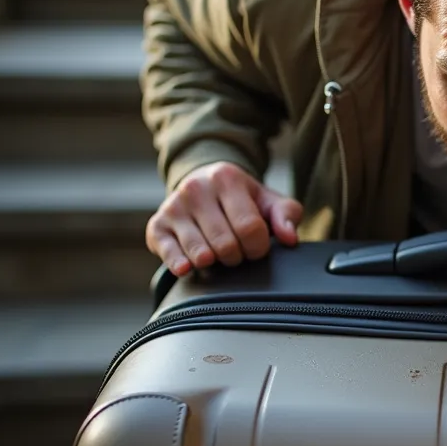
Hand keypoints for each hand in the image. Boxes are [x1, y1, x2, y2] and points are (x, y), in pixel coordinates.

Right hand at [146, 162, 302, 275]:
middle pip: (226, 244)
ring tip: (219, 254)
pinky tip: (187, 267)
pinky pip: (168, 253)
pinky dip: (179, 264)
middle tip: (238, 251)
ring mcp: (173, 207)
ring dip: (216, 263)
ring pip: (201, 253)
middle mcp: (195, 188)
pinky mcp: (157, 225)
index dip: (258, 247)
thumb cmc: (241, 199)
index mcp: (226, 178)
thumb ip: (287, 215)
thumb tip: (289, 238)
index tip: (258, 247)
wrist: (204, 184)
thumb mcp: (269, 200)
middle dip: (238, 256)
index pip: (249, 227)